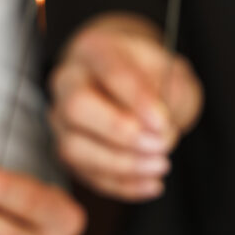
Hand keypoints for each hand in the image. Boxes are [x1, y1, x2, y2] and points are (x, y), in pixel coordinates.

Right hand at [49, 14, 202, 200]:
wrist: (131, 79)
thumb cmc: (149, 72)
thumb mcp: (171, 68)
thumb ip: (173, 89)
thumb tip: (163, 126)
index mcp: (95, 50)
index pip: (112, 72)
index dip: (138, 100)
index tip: (163, 122)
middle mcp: (69, 82)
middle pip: (78, 108)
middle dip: (121, 132)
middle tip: (161, 143)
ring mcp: (61, 120)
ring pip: (75, 148)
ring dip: (122, 164)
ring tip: (161, 165)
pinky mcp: (67, 151)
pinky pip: (86, 174)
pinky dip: (122, 184)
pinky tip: (152, 183)